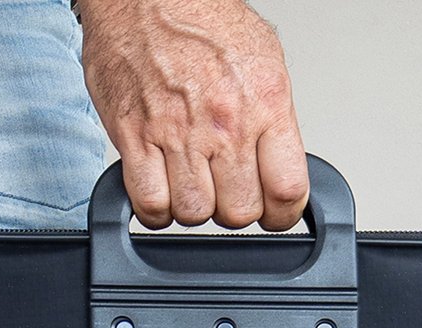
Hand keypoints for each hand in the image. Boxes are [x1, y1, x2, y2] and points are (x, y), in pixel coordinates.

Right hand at [72, 0, 308, 231]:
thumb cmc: (202, 18)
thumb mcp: (264, 61)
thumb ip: (275, 120)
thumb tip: (281, 165)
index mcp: (264, 104)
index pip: (288, 191)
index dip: (282, 214)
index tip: (273, 212)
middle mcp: (223, 122)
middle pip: (240, 212)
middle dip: (234, 209)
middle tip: (225, 188)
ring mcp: (176, 132)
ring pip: (195, 213)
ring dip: (194, 207)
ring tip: (192, 181)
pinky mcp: (133, 136)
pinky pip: (150, 203)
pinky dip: (156, 208)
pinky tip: (162, 189)